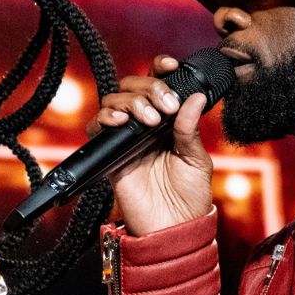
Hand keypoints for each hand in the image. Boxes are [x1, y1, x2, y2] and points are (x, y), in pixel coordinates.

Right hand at [88, 54, 214, 235]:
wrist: (174, 229)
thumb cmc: (190, 197)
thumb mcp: (197, 159)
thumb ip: (191, 128)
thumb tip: (195, 95)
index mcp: (168, 121)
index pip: (158, 84)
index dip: (160, 69)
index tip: (171, 66)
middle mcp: (145, 126)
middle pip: (133, 86)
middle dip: (149, 89)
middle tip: (167, 108)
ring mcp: (126, 139)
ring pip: (114, 101)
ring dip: (132, 102)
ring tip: (151, 120)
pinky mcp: (110, 156)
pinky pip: (96, 128)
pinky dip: (106, 118)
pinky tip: (122, 123)